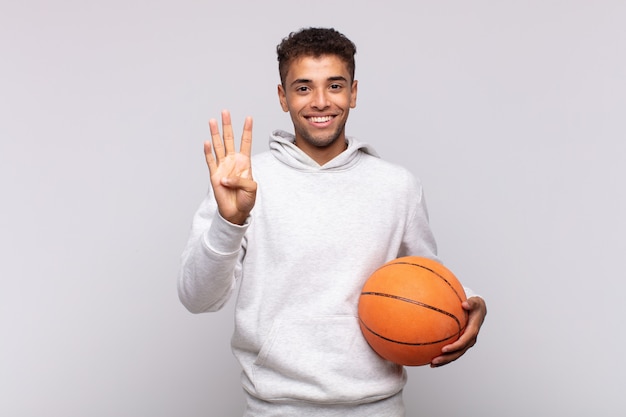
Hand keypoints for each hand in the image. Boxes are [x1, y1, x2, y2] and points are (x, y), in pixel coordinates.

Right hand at [205, 110, 256, 224]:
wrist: (236, 212)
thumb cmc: (246, 199)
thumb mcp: (251, 189)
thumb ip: (240, 181)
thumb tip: (224, 178)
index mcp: (244, 163)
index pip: (246, 142)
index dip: (247, 130)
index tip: (249, 118)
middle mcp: (233, 161)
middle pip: (230, 139)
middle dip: (227, 125)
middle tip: (225, 112)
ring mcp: (223, 167)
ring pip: (218, 146)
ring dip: (215, 133)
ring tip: (212, 120)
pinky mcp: (214, 175)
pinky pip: (210, 161)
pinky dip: (208, 152)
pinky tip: (206, 142)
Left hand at [430, 296, 486, 366]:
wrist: (479, 311)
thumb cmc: (475, 305)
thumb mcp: (475, 302)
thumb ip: (471, 303)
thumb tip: (465, 304)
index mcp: (473, 331)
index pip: (463, 342)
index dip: (454, 347)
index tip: (443, 349)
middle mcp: (470, 340)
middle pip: (458, 352)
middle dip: (446, 358)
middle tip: (434, 361)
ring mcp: (466, 343)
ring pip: (455, 355)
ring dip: (444, 360)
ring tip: (432, 364)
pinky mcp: (461, 343)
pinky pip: (452, 351)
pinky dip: (444, 356)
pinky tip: (432, 358)